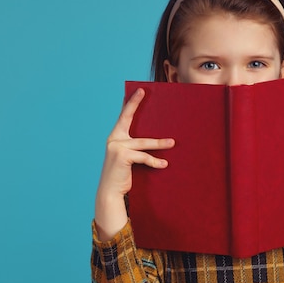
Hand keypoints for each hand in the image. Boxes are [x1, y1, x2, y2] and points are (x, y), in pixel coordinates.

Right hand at [95, 88, 174, 238]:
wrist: (110, 191)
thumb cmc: (122, 174)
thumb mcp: (128, 157)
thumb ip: (135, 147)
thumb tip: (158, 140)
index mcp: (115, 137)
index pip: (124, 116)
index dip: (132, 103)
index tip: (140, 90)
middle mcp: (113, 139)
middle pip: (128, 119)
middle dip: (136, 104)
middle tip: (145, 92)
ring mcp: (117, 147)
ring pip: (143, 142)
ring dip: (160, 143)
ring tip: (172, 142)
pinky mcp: (122, 157)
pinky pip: (143, 157)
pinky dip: (155, 161)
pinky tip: (164, 164)